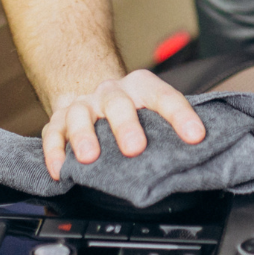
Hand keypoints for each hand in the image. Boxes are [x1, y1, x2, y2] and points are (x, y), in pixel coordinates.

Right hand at [41, 69, 205, 178]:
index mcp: (141, 86)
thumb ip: (168, 124)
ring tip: (90, 157)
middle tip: (135, 148)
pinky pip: (53, 134)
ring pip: (81, 115)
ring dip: (84, 135)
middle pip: (118, 103)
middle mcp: (111, 93)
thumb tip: (200, 151)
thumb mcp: (151, 105)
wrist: (91, 85)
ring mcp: (84, 105)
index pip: (164, 97)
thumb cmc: (130, 104)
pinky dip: (55, 152)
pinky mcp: (59, 121)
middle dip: (126, 125)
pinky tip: (61, 169)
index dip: (181, 116)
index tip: (196, 135)